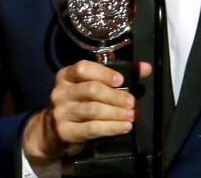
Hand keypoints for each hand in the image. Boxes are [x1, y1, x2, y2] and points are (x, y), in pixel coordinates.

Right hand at [23, 60, 151, 163]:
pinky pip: (92, 129)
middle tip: (132, 102)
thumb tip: (146, 68)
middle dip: (115, 96)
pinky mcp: (65, 131)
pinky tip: (125, 127)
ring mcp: (61, 112)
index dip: (104, 73)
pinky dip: (112, 127)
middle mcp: (61, 92)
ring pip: (93, 110)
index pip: (83, 68)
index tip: (121, 80)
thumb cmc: (80, 102)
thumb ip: (119, 75)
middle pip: (91, 89)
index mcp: (67, 75)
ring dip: (117, 113)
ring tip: (132, 115)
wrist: (54, 131)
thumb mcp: (93, 85)